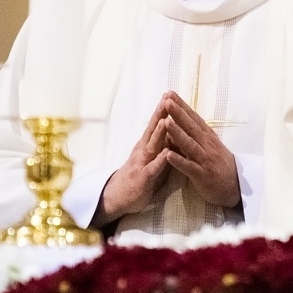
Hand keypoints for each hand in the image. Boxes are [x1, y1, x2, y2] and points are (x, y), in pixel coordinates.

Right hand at [99, 103, 173, 220]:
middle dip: (161, 113)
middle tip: (168, 97)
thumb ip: (163, 145)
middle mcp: (143, 150)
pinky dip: (160, 160)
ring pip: (152, 145)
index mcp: (147, 145)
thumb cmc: (140, 176)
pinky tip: (166, 152)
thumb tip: (174, 130)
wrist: (118, 198)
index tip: (172, 94)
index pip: (157, 124)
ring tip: (167, 119)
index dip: (164, 110)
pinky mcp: (143, 178)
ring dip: (159, 133)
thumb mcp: (153, 157)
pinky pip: (153, 168)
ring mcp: (142, 163)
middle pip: (153, 129)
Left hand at [158, 92, 241, 207]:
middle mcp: (207, 145)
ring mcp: (205, 160)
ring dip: (177, 133)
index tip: (170, 94)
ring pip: (189, 144)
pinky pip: (189, 167)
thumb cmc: (219, 165)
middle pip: (191, 127)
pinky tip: (168, 155)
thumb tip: (180, 122)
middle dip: (178, 113)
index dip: (182, 106)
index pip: (193, 118)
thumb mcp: (210, 146)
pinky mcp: (202, 175)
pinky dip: (179, 161)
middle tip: (167, 99)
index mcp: (208, 137)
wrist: (235, 188)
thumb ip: (196, 135)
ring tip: (166, 122)